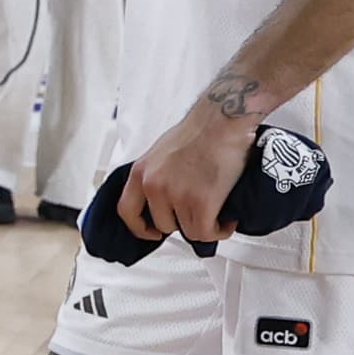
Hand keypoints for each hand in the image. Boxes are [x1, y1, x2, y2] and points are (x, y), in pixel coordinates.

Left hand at [121, 87, 262, 246]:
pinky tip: (226, 220)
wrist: (222, 122)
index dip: (139, 228)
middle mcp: (153, 185)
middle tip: (199, 214)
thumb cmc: (199, 131)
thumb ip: (157, 176)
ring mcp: (176, 195)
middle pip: (163, 225)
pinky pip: (206, 232)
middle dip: (183, 222)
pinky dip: (219, 231)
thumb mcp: (161, 153)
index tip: (151, 232)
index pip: (127, 211)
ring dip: (205, 227)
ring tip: (217, 214)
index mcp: (140, 172)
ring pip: (188, 231)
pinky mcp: (200, 202)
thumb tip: (163, 196)